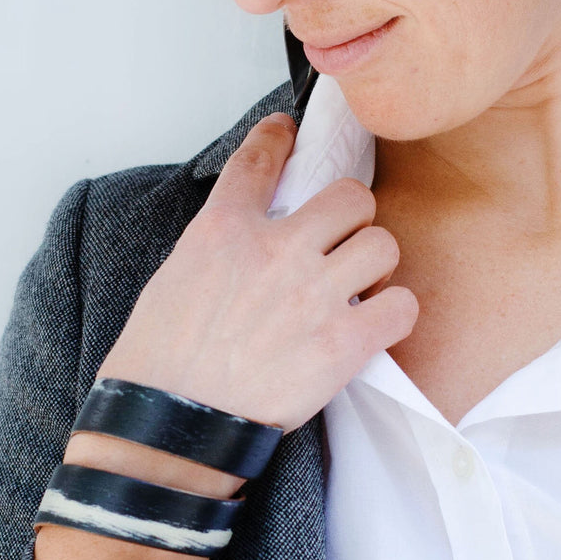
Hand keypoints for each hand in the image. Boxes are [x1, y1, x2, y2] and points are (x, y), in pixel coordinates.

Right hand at [96, 113, 417, 431]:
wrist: (168, 427)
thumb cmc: (159, 364)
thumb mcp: (171, 280)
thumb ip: (219, 246)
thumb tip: (248, 240)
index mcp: (223, 231)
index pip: (259, 158)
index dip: (278, 137)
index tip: (287, 132)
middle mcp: (273, 251)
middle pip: (350, 196)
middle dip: (352, 218)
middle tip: (341, 244)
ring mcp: (311, 295)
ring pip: (383, 244)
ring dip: (375, 265)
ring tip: (359, 288)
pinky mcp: (341, 344)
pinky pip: (402, 306)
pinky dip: (394, 313)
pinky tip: (373, 325)